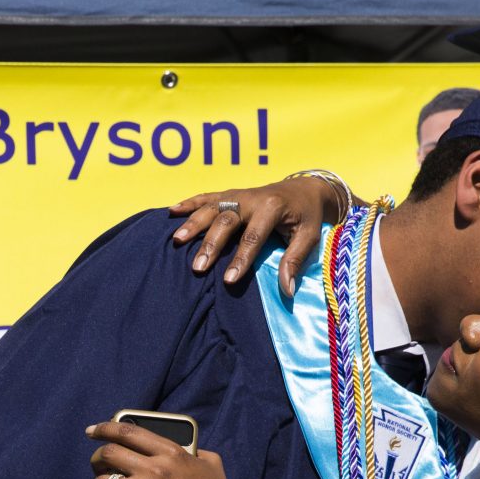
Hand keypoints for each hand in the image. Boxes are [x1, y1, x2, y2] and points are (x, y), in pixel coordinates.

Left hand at [87, 421, 246, 478]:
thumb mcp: (210, 464)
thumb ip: (192, 450)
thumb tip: (181, 445)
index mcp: (171, 453)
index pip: (128, 432)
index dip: (105, 429)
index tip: (93, 431)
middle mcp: (155, 470)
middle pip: (108, 454)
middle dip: (97, 458)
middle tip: (97, 464)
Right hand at [167, 175, 340, 292]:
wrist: (305, 188)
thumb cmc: (307, 216)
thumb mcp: (309, 237)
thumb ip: (295, 261)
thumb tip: (286, 290)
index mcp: (273, 207)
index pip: (253, 236)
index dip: (241, 259)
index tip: (229, 281)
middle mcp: (252, 198)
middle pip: (226, 221)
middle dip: (211, 244)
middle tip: (197, 268)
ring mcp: (238, 194)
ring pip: (211, 207)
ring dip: (193, 224)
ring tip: (177, 241)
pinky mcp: (230, 193)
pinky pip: (206, 197)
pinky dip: (189, 203)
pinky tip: (171, 212)